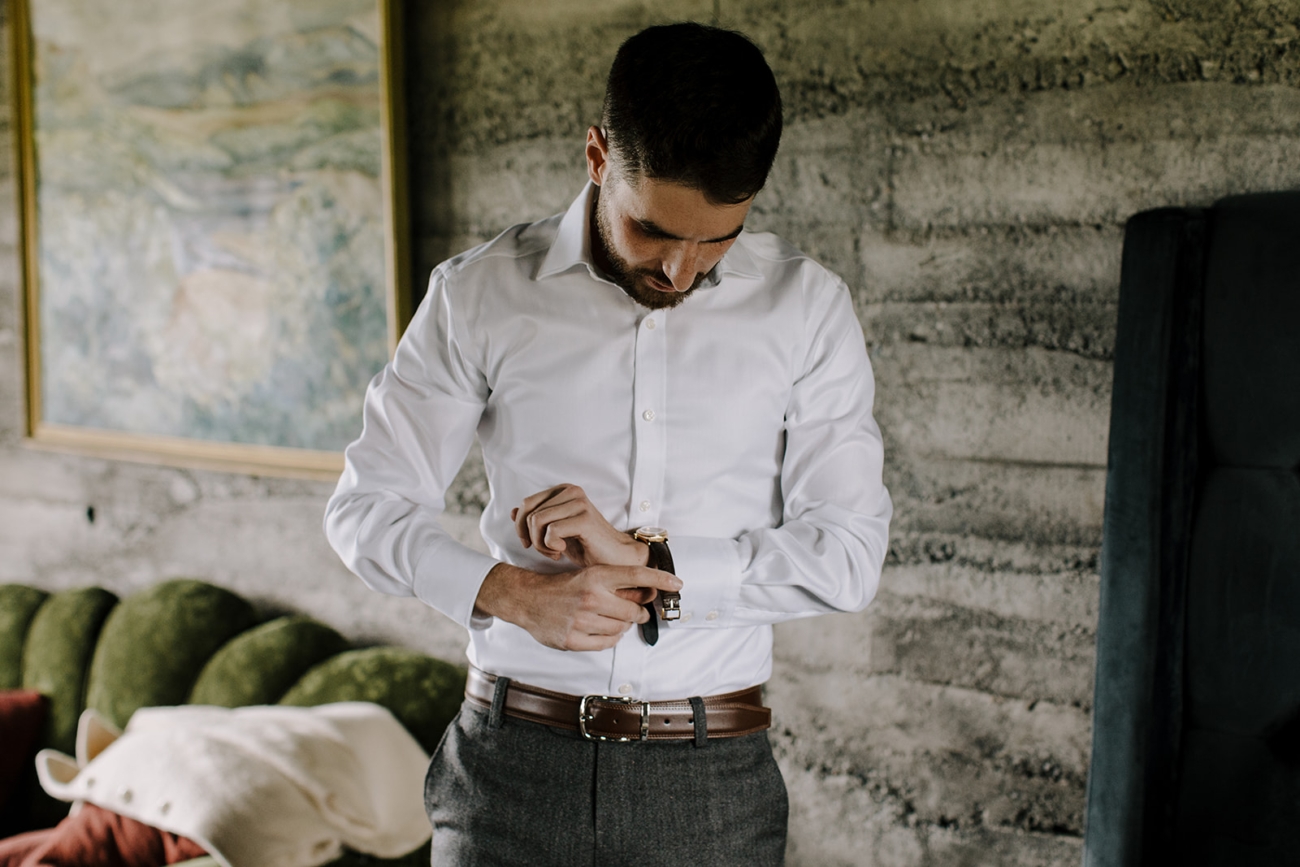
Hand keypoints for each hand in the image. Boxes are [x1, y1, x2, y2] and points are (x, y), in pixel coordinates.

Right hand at [474, 562, 682, 650]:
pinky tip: (603, 631)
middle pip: (633, 611)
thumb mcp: (588, 576)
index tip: (678, 583)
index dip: (661, 578)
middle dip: (638, 613)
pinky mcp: (573, 639)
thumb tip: (648, 593)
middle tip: (636, 612)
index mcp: (596, 576)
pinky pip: (606, 644)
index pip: (637, 575)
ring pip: (620, 629)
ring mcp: (581, 620)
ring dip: (622, 627)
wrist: (528, 599)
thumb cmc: (563, 587)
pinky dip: (610, 639)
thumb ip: (615, 585)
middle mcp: (590, 597)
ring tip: (611, 620)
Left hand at [511, 484, 647, 567]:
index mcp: (564, 490)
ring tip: (555, 552)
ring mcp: (579, 503)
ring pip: (537, 521)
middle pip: (529, 512)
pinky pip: (551, 531)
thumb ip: (536, 519)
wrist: (614, 559)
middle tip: (546, 550)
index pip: (526, 503)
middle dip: (531, 537)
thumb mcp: (555, 532)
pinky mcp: (584, 518)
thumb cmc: (586, 545)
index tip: (531, 544)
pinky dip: (551, 546)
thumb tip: (512, 512)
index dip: (521, 527)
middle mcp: (571, 491)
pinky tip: (562, 552)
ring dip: (540, 544)